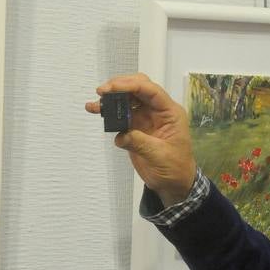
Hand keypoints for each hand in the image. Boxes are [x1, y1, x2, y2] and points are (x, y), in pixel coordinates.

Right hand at [86, 73, 195, 204]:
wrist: (172, 183)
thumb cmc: (175, 168)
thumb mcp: (160, 156)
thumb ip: (140, 143)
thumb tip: (121, 135)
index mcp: (170, 112)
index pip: (151, 91)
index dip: (131, 85)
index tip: (112, 88)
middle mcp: (157, 111)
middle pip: (138, 88)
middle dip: (120, 86)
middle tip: (102, 92)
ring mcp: (146, 118)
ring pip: (127, 100)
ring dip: (111, 99)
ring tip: (95, 105)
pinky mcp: (135, 128)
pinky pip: (121, 115)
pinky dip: (109, 113)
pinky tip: (98, 112)